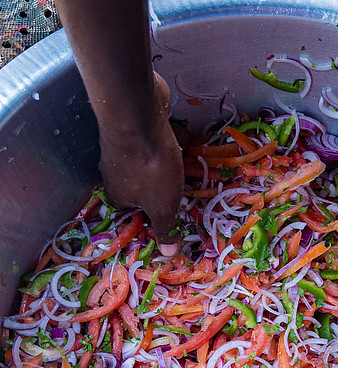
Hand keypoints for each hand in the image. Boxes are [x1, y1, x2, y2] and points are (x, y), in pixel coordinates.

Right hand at [98, 73, 183, 255]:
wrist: (138, 114)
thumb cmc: (149, 168)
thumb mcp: (162, 205)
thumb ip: (165, 227)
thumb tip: (168, 254)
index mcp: (118, 195)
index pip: (128, 212)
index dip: (147, 216)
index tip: (167, 216)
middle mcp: (116, 171)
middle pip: (140, 186)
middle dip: (162, 189)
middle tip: (184, 192)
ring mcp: (126, 145)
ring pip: (149, 161)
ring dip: (169, 165)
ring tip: (191, 167)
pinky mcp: (138, 125)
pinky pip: (156, 139)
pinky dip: (170, 142)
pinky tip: (186, 140)